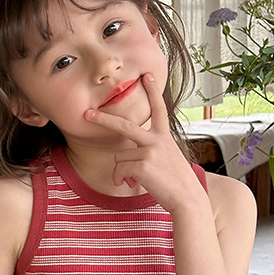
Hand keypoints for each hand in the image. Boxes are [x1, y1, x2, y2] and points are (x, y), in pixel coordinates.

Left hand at [84, 73, 202, 212]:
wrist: (187, 199)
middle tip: (87, 114)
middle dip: (102, 119)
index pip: (159, 109)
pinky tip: (132, 184)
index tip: (148, 75)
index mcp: (164, 136)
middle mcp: (157, 140)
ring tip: (137, 179)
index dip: (153, 92)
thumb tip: (125, 165)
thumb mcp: (167, 159)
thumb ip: (149, 152)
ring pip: (119, 157)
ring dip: (122, 171)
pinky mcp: (142, 165)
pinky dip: (121, 179)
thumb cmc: (175, 182)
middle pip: (123, 125)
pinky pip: (119, 170)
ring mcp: (149, 151)